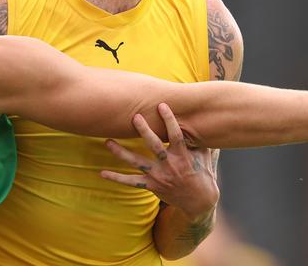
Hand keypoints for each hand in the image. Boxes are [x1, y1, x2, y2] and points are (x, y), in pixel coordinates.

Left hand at [100, 103, 218, 220]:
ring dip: (121, 152)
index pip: (176, 135)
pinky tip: (102, 173)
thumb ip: (198, 137)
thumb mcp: (204, 154)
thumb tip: (203, 116)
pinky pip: (131, 182)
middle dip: (144, 131)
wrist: (200, 202)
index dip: (169, 120)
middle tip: (134, 117)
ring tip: (107, 142)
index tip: (161, 105)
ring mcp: (159, 176)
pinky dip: (117, 178)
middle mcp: (169, 166)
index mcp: (183, 156)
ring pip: (137, 163)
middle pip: (154, 146)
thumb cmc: (202, 173)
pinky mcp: (152, 186)